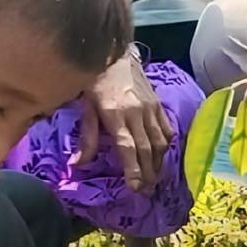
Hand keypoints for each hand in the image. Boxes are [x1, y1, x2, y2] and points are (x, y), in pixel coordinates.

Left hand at [79, 53, 172, 193]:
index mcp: (115, 114)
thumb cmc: (96, 83)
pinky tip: (164, 158)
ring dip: (159, 163)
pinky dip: (167, 146)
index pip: (127, 146)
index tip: (134, 186)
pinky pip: (167, 129)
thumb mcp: (86, 108)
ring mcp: (150, 108)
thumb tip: (79, 164)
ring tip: (156, 179)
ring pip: (160, 141)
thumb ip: (87, 138)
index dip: (132, 168)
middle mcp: (136, 113)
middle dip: (147, 172)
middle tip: (147, 190)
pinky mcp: (159, 105)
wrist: (116, 56)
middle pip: (146, 148)